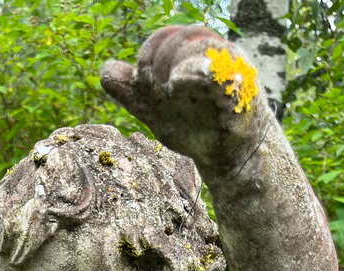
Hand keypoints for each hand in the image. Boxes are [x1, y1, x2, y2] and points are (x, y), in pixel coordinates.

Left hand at [100, 25, 270, 177]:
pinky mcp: (238, 91)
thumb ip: (132, 91)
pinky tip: (175, 84)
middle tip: (158, 92)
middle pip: (179, 40)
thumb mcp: (157, 110)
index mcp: (192, 54)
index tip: (143, 84)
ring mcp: (227, 69)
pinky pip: (216, 74)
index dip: (146, 59)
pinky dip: (194, 74)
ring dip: (174, 64)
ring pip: (197, 47)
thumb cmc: (196, 126)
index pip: (163, 40)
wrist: (230, 157)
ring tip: (169, 89)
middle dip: (158, 64)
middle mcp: (212, 53)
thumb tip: (106, 70)